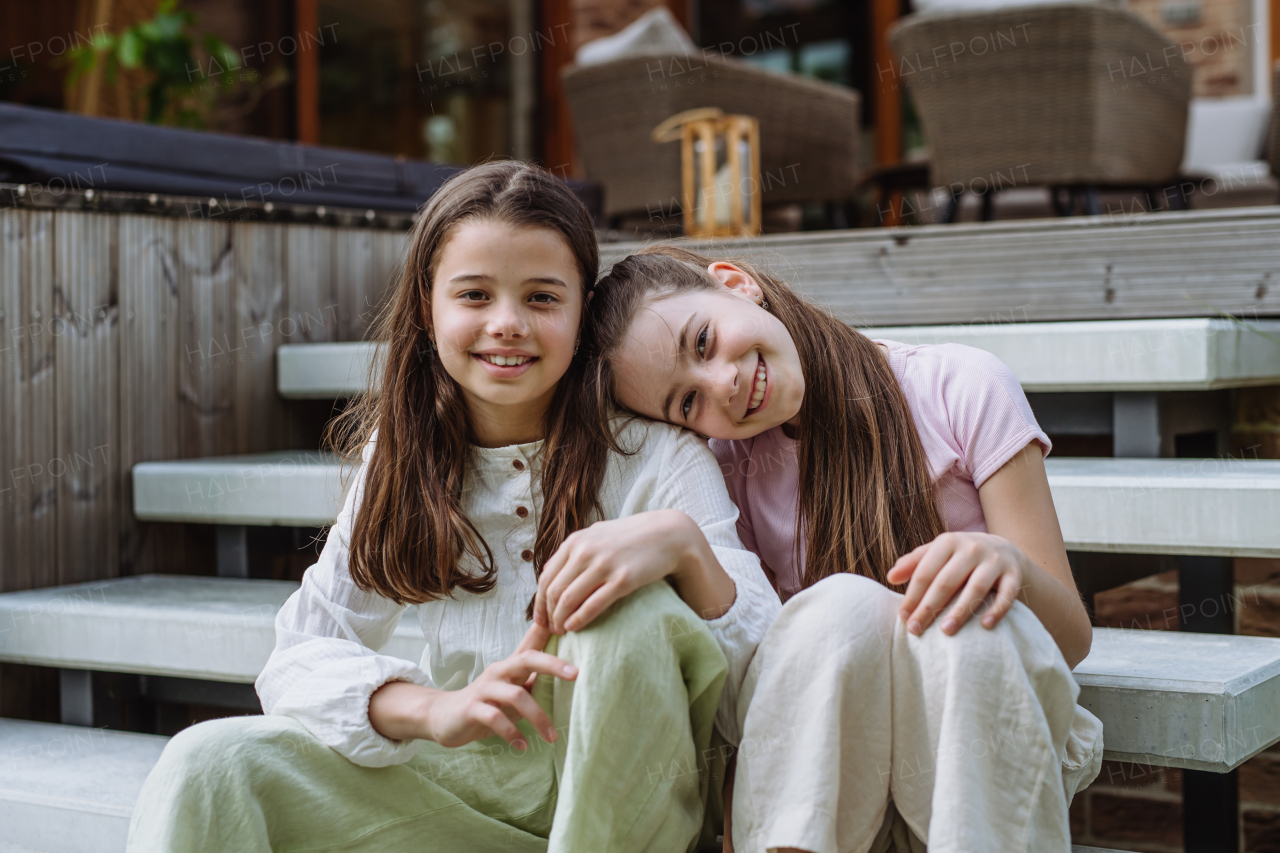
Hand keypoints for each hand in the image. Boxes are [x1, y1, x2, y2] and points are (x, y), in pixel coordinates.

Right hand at [422, 621, 575, 749]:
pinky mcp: (471, 709)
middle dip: (552, 664)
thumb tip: (569, 672)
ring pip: (515, 695)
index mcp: (511, 666)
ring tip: (552, 737)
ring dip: (538, 716)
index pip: (532, 644)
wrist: (444, 717)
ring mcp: (484, 689)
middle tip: (576, 674)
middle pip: (526, 659)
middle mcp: (498, 672)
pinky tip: (522, 744)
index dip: (549, 631)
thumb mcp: (513, 689)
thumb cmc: (487, 703)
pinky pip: (495, 718)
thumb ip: (534, 679)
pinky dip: (511, 732)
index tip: (570, 625)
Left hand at [533, 509, 700, 634]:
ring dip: (560, 620)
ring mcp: (604, 565)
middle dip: (548, 614)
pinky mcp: (623, 579)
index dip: (539, 601)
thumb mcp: (597, 535)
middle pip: (554, 590)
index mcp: (576, 541)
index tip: (540, 618)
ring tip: (561, 632)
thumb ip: (574, 551)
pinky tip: (575, 628)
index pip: (546, 576)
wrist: (668, 535)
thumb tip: (550, 570)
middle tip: (550, 630)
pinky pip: (592, 605)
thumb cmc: (631, 537)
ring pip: (568, 599)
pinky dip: (579, 619)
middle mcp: (585, 551)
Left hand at [885, 531, 1026, 635]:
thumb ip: (914, 563)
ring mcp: (995, 560)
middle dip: (929, 607)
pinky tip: (985, 626)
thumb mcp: (937, 553)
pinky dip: (997, 610)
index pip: (925, 572)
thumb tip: (891, 577)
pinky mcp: (1014, 573)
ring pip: (976, 588)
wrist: (1004, 549)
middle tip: (916, 630)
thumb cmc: (960, 557)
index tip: (903, 618)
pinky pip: (1007, 594)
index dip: (912, 596)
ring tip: (946, 631)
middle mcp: (972, 548)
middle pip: (946, 581)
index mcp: (948, 542)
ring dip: (960, 610)